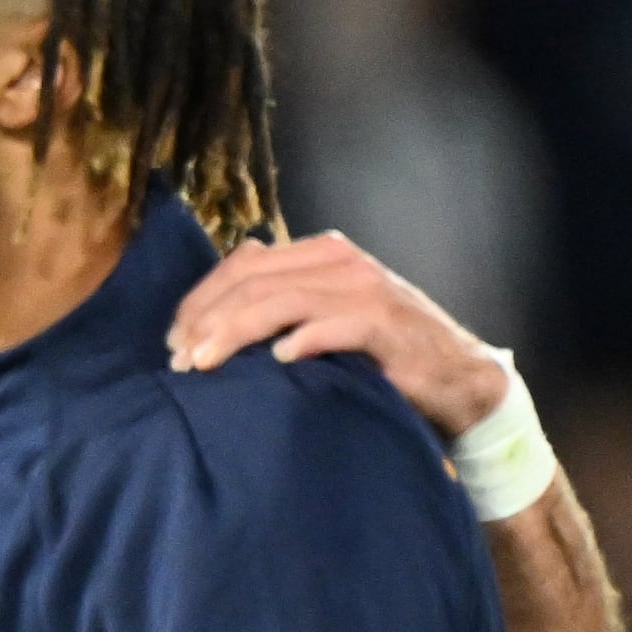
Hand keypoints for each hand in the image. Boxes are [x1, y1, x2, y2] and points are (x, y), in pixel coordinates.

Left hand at [164, 230, 511, 437]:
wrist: (459, 378)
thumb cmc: (379, 354)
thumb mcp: (324, 319)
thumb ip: (280, 306)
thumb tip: (209, 319)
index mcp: (320, 253)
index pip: (242, 265)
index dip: (200, 300)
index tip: (172, 340)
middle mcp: (341, 261)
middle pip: (252, 281)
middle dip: (206, 320)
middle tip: (178, 359)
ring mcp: (366, 289)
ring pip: (281, 300)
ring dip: (234, 333)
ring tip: (204, 363)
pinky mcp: (387, 322)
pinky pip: (335, 325)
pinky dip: (301, 340)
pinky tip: (276, 361)